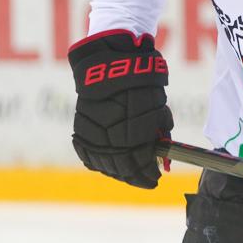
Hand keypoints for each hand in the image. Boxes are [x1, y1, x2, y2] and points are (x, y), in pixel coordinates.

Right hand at [67, 30, 172, 188]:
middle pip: (123, 168)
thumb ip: (159, 133)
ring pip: (105, 164)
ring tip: (129, 173)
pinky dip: (100, 162)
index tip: (156, 179)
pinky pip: (89, 154)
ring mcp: (92, 136)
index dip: (149, 174)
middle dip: (136, 176)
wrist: (108, 63)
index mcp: (134, 133)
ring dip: (118, 172)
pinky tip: (108, 165)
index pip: (141, 164)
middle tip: (145, 180)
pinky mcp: (80, 130)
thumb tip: (162, 156)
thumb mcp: (158, 106)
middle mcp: (111, 138)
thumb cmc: (140, 82)